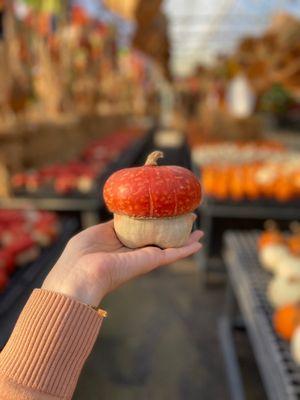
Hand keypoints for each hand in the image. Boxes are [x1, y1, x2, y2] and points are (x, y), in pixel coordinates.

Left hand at [42, 220, 202, 306]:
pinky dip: (186, 249)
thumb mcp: (97, 232)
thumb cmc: (81, 255)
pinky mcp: (150, 261)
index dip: (153, 220)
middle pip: (158, 238)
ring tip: (198, 230)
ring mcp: (143, 257)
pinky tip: (198, 243)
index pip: (142, 231)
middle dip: (172, 229)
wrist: (80, 275)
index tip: (162, 211)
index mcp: (120, 244)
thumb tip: (127, 212)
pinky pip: (173, 254)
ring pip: (169, 246)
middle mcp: (134, 251)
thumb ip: (114, 224)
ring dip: (184, 238)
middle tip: (186, 218)